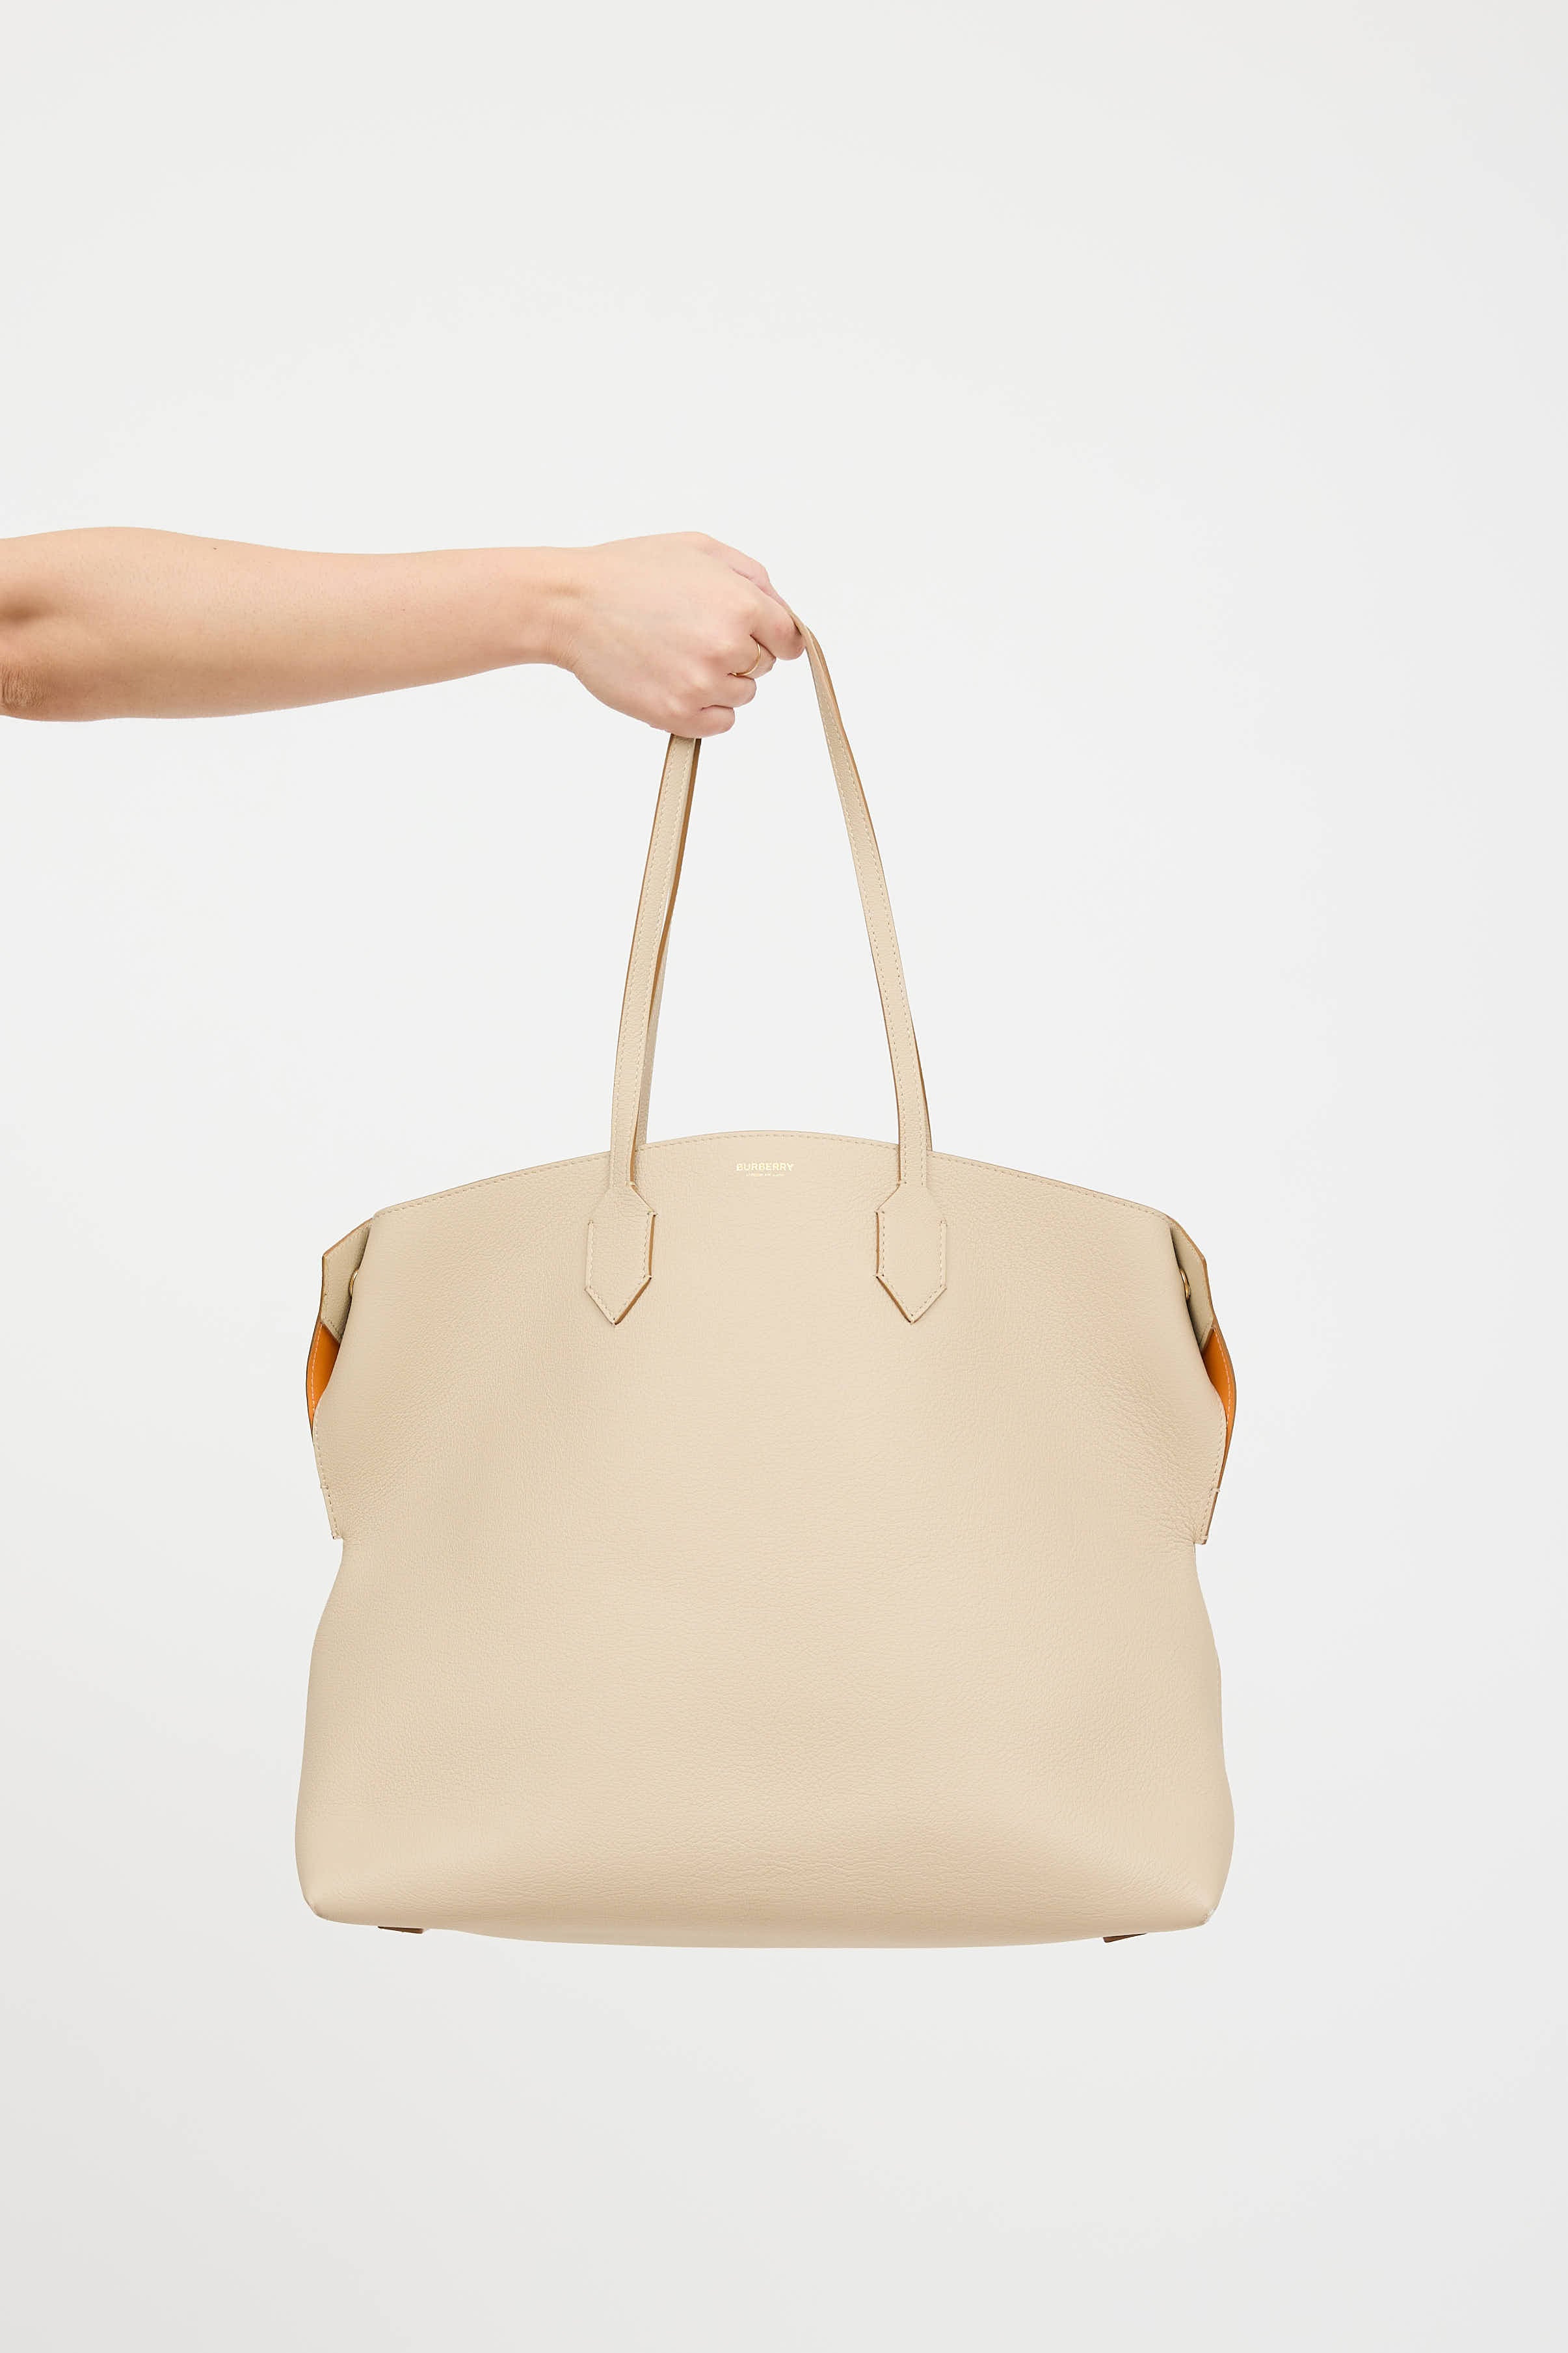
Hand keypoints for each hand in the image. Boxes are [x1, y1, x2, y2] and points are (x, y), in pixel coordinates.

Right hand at [548, 532, 805, 735]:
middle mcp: (728, 647)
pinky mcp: (677, 714)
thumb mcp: (699, 549)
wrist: (571, 604)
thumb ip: (751, 577)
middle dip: (739, 652)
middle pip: (763, 666)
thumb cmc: (628, 572)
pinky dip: (704, 710)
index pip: (789, 638)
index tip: (758, 637)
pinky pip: (719, 724)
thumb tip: (780, 610)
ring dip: (719, 681)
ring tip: (678, 654)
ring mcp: (702, 684)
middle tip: (694, 633)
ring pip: (741, 695)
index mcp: (741, 604)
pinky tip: (676, 682)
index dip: (773, 636)